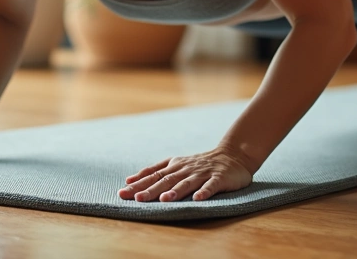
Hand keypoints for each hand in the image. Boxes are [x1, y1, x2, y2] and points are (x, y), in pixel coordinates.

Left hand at [118, 147, 253, 201]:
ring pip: (187, 182)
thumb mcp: (176, 164)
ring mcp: (203, 173)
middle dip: (152, 189)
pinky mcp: (219, 178)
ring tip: (164, 199)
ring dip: (176, 191)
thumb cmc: (200, 163)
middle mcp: (186, 169)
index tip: (123, 192)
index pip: (154, 175)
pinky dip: (204, 191)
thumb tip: (129, 181)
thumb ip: (154, 171)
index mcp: (175, 166)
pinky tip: (197, 199)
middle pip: (167, 180)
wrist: (233, 155)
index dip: (139, 184)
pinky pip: (211, 186)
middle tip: (138, 198)